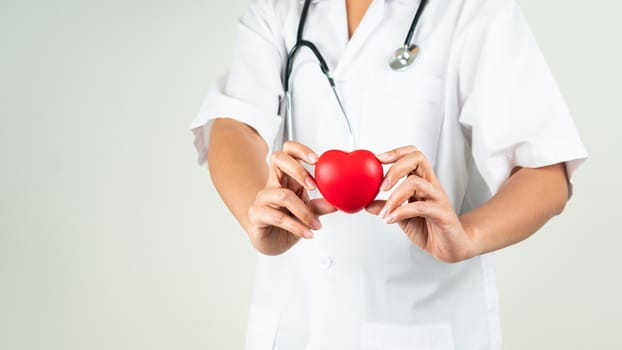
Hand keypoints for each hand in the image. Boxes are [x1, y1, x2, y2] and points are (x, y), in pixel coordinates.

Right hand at [247, 141, 336, 254]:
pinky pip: (278, 217)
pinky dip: (297, 227)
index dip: (301, 150)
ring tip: (315, 224)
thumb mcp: (308, 212)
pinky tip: (307, 233)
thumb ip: (321, 205)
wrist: (271, 242)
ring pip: (283, 195)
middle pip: (278, 159)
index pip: (288, 151)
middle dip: (298, 169)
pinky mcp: (256, 215)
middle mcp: (273, 184)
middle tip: (314, 186)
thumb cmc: (287, 222)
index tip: (316, 160)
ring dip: (304, 212)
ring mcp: (263, 198)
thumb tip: (337, 201)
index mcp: (286, 177)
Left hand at [366, 146, 477, 262]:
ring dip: (394, 196)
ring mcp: (438, 198)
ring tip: (384, 211)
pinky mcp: (442, 213)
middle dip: (395, 168)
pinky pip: (421, 207)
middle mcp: (431, 185)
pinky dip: (401, 211)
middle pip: (417, 159)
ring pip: (416, 183)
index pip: (413, 155)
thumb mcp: (402, 217)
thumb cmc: (430, 228)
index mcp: (422, 181)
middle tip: (381, 186)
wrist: (451, 246)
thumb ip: (388, 207)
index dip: (396, 153)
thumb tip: (367, 203)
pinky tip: (390, 219)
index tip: (378, 159)